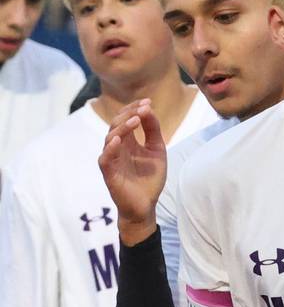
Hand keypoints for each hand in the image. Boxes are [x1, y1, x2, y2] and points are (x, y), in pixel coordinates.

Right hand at [97, 99, 165, 244]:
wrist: (146, 205)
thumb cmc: (149, 179)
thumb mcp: (156, 151)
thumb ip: (153, 131)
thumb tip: (149, 109)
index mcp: (128, 141)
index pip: (126, 118)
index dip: (135, 108)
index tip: (148, 102)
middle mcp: (117, 147)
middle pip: (117, 124)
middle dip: (130, 114)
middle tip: (143, 108)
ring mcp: (112, 159)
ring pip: (110, 137)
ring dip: (123, 127)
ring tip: (136, 119)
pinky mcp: (109, 173)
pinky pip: (105, 158)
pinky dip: (110, 148)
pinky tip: (118, 139)